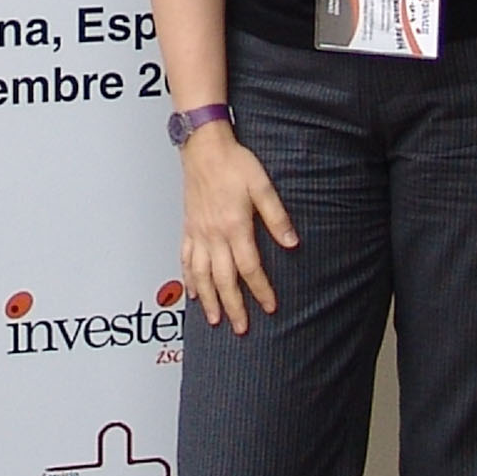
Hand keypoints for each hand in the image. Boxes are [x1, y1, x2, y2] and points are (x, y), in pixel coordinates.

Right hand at [177, 124, 294, 332]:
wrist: (204, 147)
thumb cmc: (233, 163)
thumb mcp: (263, 186)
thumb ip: (276, 216)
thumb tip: (291, 242)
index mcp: (234, 226)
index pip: (249, 268)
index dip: (260, 290)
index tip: (270, 307)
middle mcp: (213, 235)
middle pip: (223, 279)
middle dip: (233, 306)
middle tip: (241, 328)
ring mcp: (198, 233)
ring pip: (200, 275)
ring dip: (208, 300)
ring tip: (214, 320)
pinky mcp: (188, 228)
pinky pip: (185, 259)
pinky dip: (188, 279)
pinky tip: (192, 292)